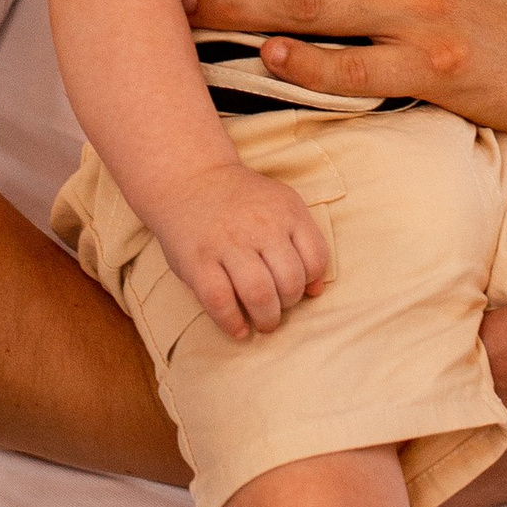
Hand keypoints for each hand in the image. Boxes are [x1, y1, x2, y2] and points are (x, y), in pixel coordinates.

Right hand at [153, 163, 328, 336]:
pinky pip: (220, 301)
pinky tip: (237, 328)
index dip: (309, 282)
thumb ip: (303, 243)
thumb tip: (316, 291)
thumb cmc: (240, 202)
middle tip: (277, 307)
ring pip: (260, 293)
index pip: (315, 259)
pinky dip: (232, 322)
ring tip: (263, 321)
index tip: (296, 288)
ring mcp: (227, 243)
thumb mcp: (280, 207)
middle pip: (290, 280)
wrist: (189, 178)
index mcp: (286, 211)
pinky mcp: (198, 261)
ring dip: (266, 318)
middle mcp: (260, 226)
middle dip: (288, 304)